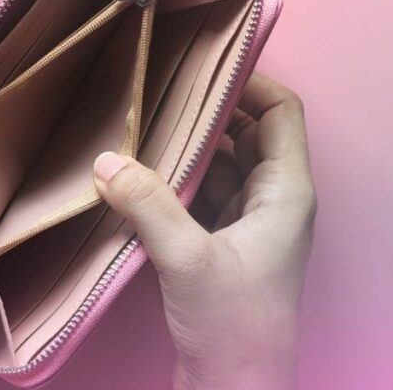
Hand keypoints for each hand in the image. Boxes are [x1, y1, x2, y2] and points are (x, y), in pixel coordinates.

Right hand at [92, 74, 315, 389]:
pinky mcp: (221, 249)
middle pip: (245, 135)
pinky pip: (200, 198)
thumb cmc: (235, 327)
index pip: (281, 114)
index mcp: (287, 193)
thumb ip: (148, 203)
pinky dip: (174, 184)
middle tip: (156, 92)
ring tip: (139, 129)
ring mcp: (247, 226)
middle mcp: (272, 202)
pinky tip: (137, 178)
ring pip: (218, 168)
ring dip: (184, 151)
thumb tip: (106, 160)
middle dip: (205, 114)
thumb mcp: (188, 258)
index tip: (203, 65)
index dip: (250, 83)